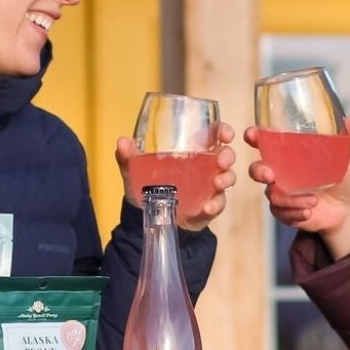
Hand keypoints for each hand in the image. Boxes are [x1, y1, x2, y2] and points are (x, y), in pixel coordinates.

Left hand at [112, 122, 238, 232]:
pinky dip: (215, 204)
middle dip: (227, 155)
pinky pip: (219, 203)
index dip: (222, 131)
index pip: (212, 135)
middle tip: (221, 160)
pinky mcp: (210, 205)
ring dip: (226, 178)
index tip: (225, 134)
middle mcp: (204, 166)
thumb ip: (127, 158)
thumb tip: (122, 142)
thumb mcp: (134, 171)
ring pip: (228, 177)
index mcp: (190, 151)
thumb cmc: (146, 187)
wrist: (147, 218)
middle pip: (225, 154)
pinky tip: (207, 207)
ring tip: (216, 183)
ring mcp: (209, 186)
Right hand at [249, 117, 349, 256]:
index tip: (252, 135)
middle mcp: (281, 173)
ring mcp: (282, 193)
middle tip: (271, 176)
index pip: (266, 142)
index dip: (254, 137)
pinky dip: (294, 213)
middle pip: (257, 170)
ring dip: (290, 199)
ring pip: (272, 196)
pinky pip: (281, 213)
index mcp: (291, 154)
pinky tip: (308, 212)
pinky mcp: (286, 212)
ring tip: (313, 201)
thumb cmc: (345, 177)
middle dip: (259, 171)